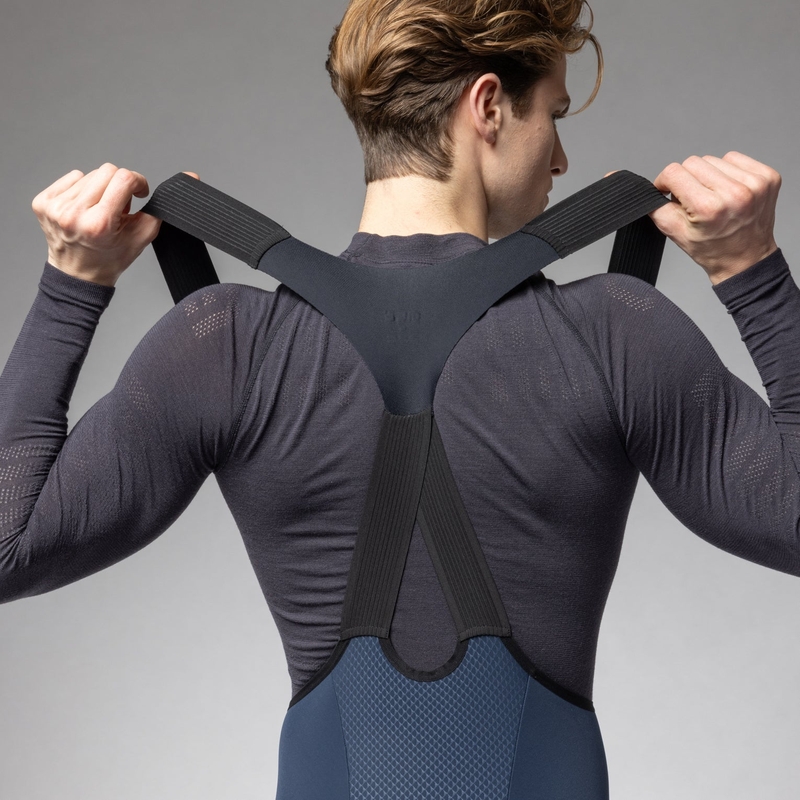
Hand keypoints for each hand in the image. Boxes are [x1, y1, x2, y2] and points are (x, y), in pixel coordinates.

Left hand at [31, 163, 199, 286]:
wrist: (77, 275)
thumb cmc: (109, 258)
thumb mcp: (140, 240)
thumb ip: (157, 213)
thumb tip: (177, 188)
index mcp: (99, 224)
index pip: (124, 178)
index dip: (138, 182)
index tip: (139, 192)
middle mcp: (73, 213)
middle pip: (107, 171)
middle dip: (119, 185)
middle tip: (119, 206)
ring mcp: (55, 207)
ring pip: (90, 174)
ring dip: (100, 188)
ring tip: (100, 209)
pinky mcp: (43, 201)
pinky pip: (72, 177)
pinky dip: (83, 189)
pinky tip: (85, 207)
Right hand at [644, 152, 780, 283]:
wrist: (746, 259)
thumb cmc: (713, 250)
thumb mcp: (676, 234)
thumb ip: (657, 209)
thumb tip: (652, 189)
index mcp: (709, 208)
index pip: (674, 173)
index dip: (664, 182)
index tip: (666, 191)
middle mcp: (735, 192)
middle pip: (693, 162)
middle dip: (686, 179)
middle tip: (692, 199)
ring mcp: (755, 183)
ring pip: (713, 159)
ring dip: (707, 175)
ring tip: (713, 196)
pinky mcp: (768, 177)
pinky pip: (735, 159)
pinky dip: (726, 171)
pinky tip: (728, 190)